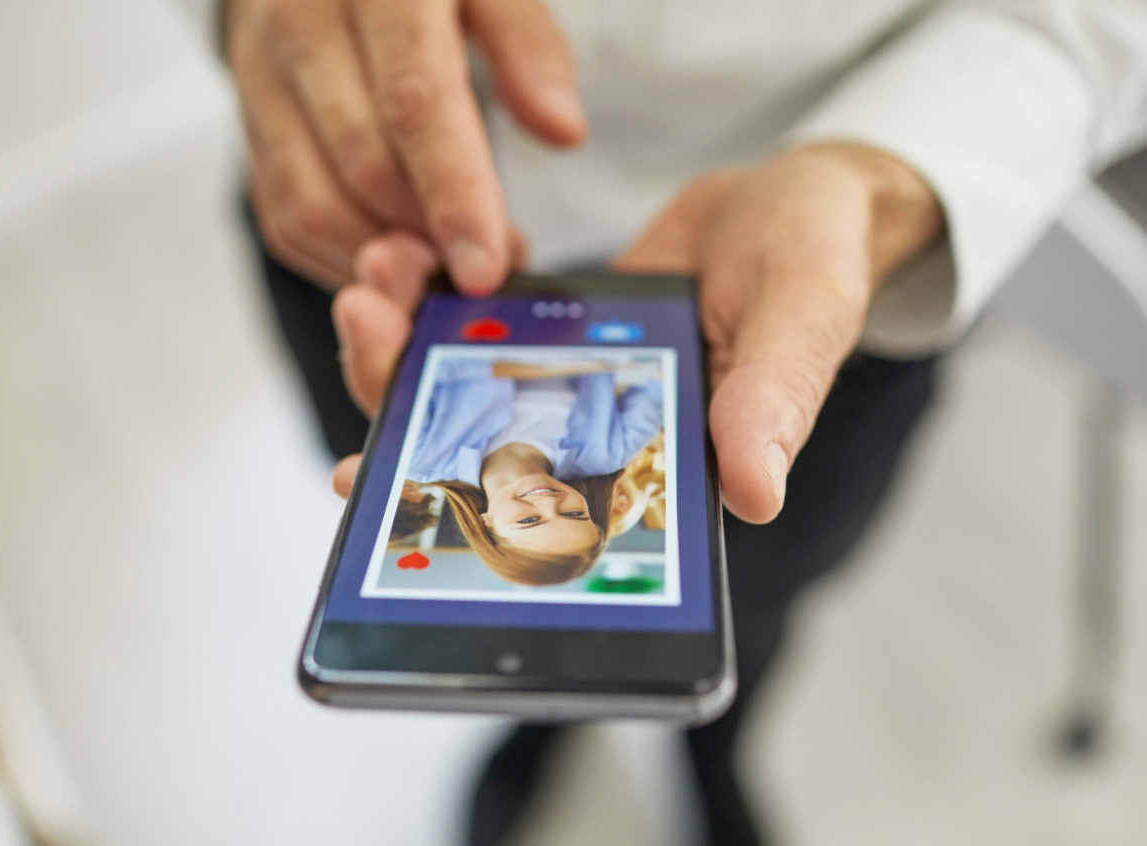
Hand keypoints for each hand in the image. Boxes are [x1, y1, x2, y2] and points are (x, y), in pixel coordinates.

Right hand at [224, 0, 584, 293]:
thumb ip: (528, 48)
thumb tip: (562, 130)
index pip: (413, 100)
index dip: (453, 192)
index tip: (485, 265)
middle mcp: (300, 25)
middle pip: (363, 163)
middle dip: (429, 237)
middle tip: (489, 266)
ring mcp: (260, 79)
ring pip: (312, 204)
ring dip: (383, 257)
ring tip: (444, 267)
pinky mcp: (248, 125)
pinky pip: (284, 217)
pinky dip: (341, 259)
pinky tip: (394, 260)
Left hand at [329, 144, 943, 524]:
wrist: (790, 200)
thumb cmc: (814, 264)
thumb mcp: (803, 322)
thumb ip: (773, 402)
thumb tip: (755, 495)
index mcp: (657, 465)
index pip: (551, 519)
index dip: (458, 516)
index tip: (371, 481)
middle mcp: (599, 441)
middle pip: (475, 454)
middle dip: (398, 403)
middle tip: (365, 322)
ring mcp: (566, 389)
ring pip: (460, 395)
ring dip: (401, 346)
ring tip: (377, 274)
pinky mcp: (549, 339)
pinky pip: (477, 333)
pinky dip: (434, 303)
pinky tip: (408, 257)